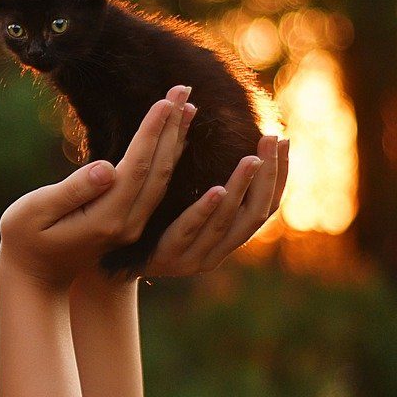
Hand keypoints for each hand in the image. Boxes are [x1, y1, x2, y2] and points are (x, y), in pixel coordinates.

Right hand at [0, 86, 195, 290]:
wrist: (35, 276)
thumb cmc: (24, 239)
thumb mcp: (35, 213)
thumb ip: (71, 191)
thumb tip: (105, 167)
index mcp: (105, 219)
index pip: (136, 168)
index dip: (151, 133)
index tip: (165, 101)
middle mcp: (127, 224)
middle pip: (157, 171)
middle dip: (171, 128)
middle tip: (183, 88)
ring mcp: (132, 226)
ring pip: (162, 179)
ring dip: (175, 140)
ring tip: (187, 105)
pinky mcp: (130, 223)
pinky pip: (156, 186)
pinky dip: (167, 158)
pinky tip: (175, 139)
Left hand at [141, 134, 289, 277]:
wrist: (112, 259)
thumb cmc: (152, 224)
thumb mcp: (184, 202)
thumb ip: (207, 180)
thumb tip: (230, 137)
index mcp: (227, 238)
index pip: (266, 207)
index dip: (278, 175)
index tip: (284, 141)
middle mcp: (218, 252)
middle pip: (255, 214)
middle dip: (267, 176)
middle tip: (270, 140)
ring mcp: (193, 258)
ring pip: (226, 221)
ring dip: (241, 187)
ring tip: (251, 159)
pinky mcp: (167, 257)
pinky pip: (189, 230)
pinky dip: (205, 210)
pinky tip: (217, 189)